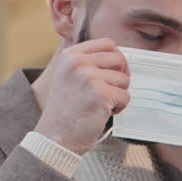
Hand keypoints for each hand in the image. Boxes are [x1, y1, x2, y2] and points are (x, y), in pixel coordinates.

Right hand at [35, 38, 129, 155]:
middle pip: (119, 59)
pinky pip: (125, 97)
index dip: (117, 59)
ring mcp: (89, 77)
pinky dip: (119, 108)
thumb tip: (118, 56)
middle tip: (112, 91)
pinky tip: (103, 113)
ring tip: (101, 105)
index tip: (113, 73)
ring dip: (118, 95)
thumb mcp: (68, 76)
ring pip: (124, 80)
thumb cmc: (67, 109)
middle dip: (121, 76)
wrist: (56, 136)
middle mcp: (78, 62)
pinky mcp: (101, 94)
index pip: (108, 43)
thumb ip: (87, 63)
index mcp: (70, 55)